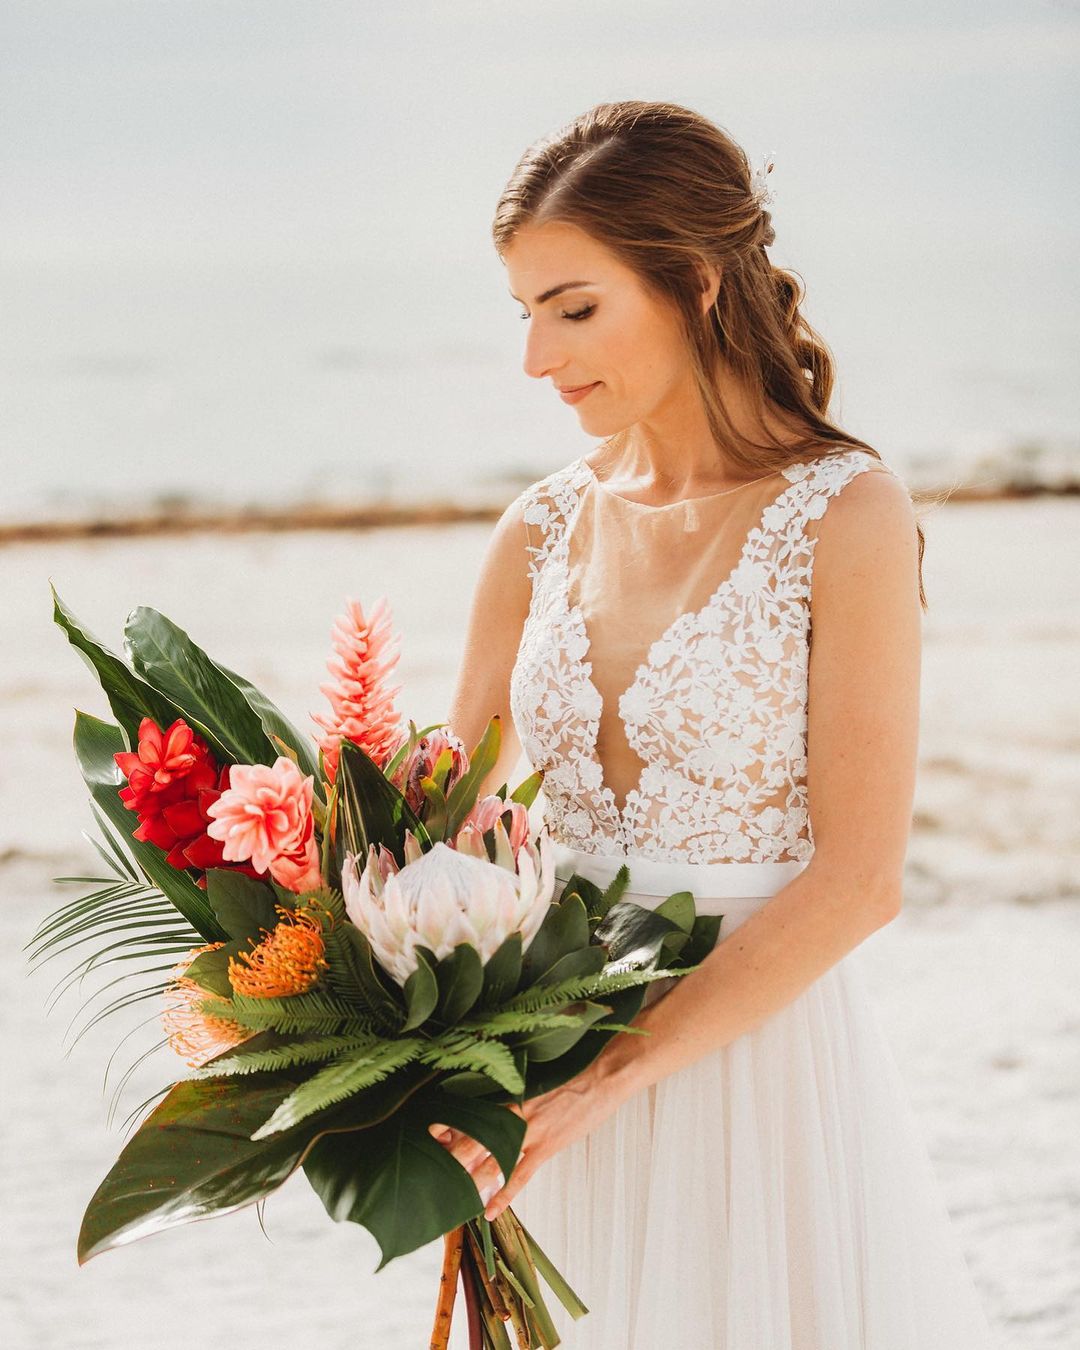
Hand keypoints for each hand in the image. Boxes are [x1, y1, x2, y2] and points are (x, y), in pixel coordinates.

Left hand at [427, 1066, 626, 1221]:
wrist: (602, 1076)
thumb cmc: (571, 1069)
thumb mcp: (538, 1071)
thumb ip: (516, 1083)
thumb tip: (499, 1088)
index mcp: (509, 1090)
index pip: (471, 1109)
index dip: (451, 1123)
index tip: (432, 1132)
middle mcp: (512, 1110)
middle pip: (473, 1136)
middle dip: (451, 1155)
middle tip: (430, 1171)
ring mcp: (529, 1130)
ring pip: (490, 1159)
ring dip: (470, 1178)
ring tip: (451, 1195)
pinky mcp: (546, 1146)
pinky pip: (519, 1176)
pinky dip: (503, 1195)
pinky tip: (489, 1210)